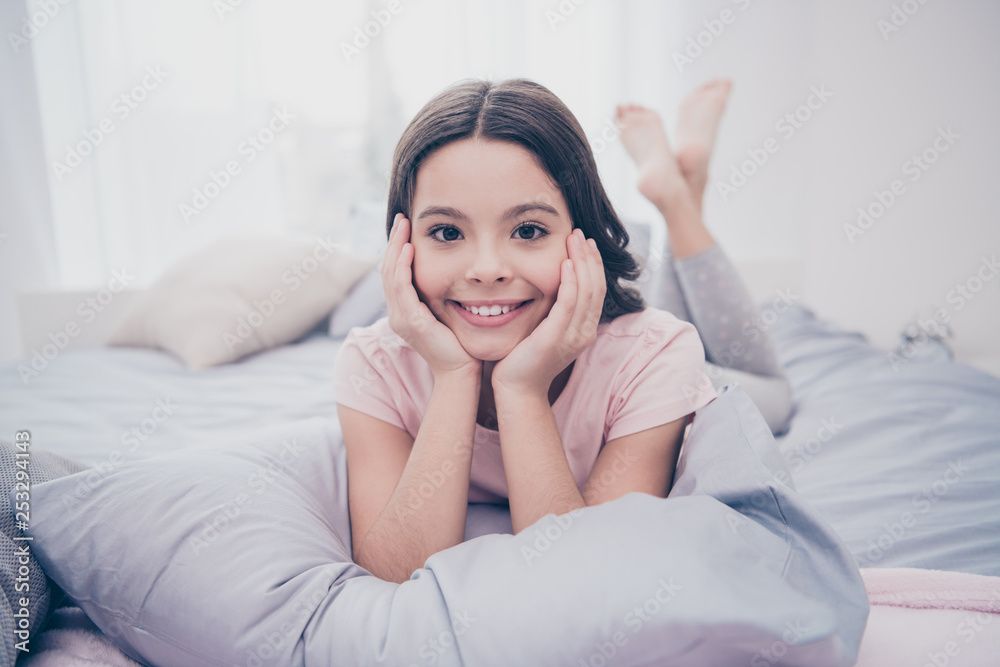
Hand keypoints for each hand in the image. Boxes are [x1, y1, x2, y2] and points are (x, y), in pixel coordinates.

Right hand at [382, 214, 481, 378]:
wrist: (460, 373)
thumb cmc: (460, 346)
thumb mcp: (446, 315)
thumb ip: (441, 297)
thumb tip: (453, 274)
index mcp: (403, 312)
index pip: (393, 274)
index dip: (396, 249)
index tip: (405, 227)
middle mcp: (397, 314)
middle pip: (387, 270)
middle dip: (393, 242)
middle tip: (401, 218)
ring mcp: (401, 319)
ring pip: (390, 275)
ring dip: (395, 248)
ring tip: (402, 226)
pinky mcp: (411, 322)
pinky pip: (401, 288)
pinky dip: (403, 267)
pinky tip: (407, 249)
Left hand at [492, 228, 605, 395]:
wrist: (517, 388)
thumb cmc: (526, 358)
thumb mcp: (547, 330)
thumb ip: (555, 310)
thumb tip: (553, 285)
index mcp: (585, 330)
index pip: (597, 290)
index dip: (593, 265)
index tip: (585, 243)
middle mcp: (585, 332)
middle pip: (596, 287)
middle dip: (589, 257)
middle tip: (580, 234)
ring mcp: (573, 336)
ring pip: (586, 291)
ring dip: (581, 262)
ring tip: (574, 240)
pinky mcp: (555, 337)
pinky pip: (568, 304)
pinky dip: (569, 281)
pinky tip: (565, 263)